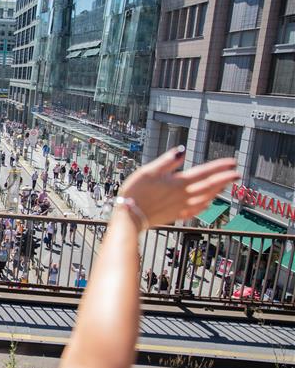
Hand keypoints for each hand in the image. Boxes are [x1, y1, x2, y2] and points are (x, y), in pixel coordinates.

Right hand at [119, 146, 239, 226]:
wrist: (129, 217)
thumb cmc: (136, 192)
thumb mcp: (148, 171)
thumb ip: (167, 161)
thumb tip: (182, 150)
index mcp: (178, 183)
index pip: (204, 173)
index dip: (219, 167)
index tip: (232, 162)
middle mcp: (183, 196)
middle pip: (209, 186)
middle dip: (225, 179)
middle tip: (237, 174)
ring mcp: (181, 207)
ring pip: (205, 198)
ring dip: (217, 191)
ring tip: (225, 186)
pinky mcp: (175, 215)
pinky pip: (196, 210)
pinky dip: (205, 206)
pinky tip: (207, 204)